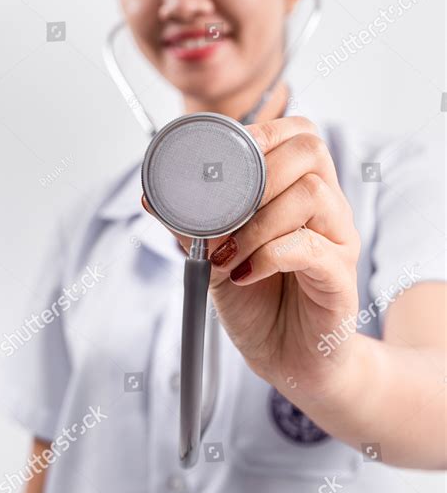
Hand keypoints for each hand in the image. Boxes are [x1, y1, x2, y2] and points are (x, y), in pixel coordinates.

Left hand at [143, 116, 360, 402]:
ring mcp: (340, 241)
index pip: (299, 133)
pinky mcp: (341, 278)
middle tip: (225, 215)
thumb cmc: (257, 300)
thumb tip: (151, 194)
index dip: (262, 133)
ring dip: (256, 221)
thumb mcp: (213, 257)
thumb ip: (191, 225)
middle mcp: (328, 208)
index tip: (225, 161)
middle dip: (256, 175)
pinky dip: (267, 255)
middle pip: (309, 151)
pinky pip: (311, 248)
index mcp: (302, 192)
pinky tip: (243, 274)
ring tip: (226, 254)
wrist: (286, 358)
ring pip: (310, 194)